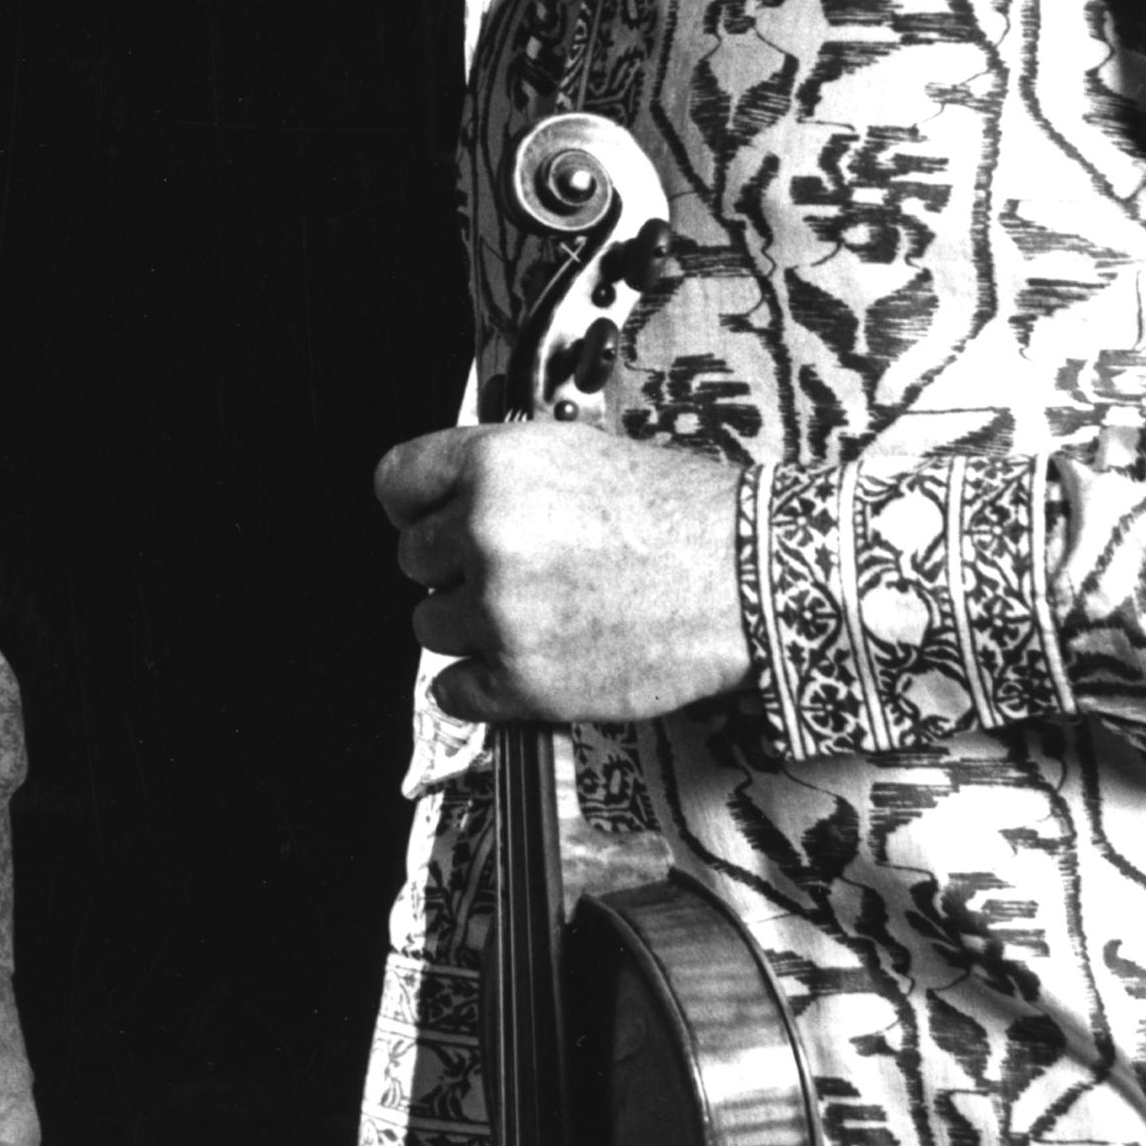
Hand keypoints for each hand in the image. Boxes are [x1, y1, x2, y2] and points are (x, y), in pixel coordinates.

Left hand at [376, 423, 745, 725]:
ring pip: (429, 626)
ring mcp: (500, 612)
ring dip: (470, 626)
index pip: (395, 482)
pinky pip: (452, 692)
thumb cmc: (683, 514)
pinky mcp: (523, 682)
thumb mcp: (577, 453)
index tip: (432, 518)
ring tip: (535, 616)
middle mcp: (485, 534)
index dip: (415, 504)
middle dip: (453, 568)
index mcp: (495, 465)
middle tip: (514, 572)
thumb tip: (451, 500)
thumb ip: (503, 477)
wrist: (751, 581)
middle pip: (413, 560)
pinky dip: (479, 687)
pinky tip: (524, 663)